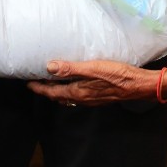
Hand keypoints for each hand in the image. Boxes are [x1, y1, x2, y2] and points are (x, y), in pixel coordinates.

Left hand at [27, 60, 157, 105]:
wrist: (138, 85)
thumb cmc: (117, 75)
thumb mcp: (93, 68)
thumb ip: (71, 68)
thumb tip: (49, 67)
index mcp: (78, 92)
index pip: (52, 92)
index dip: (39, 88)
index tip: (28, 83)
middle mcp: (82, 98)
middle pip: (58, 96)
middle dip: (46, 90)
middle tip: (37, 82)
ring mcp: (91, 99)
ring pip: (68, 97)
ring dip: (58, 91)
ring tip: (52, 82)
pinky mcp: (99, 96)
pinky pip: (78, 95)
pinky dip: (69, 90)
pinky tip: (74, 83)